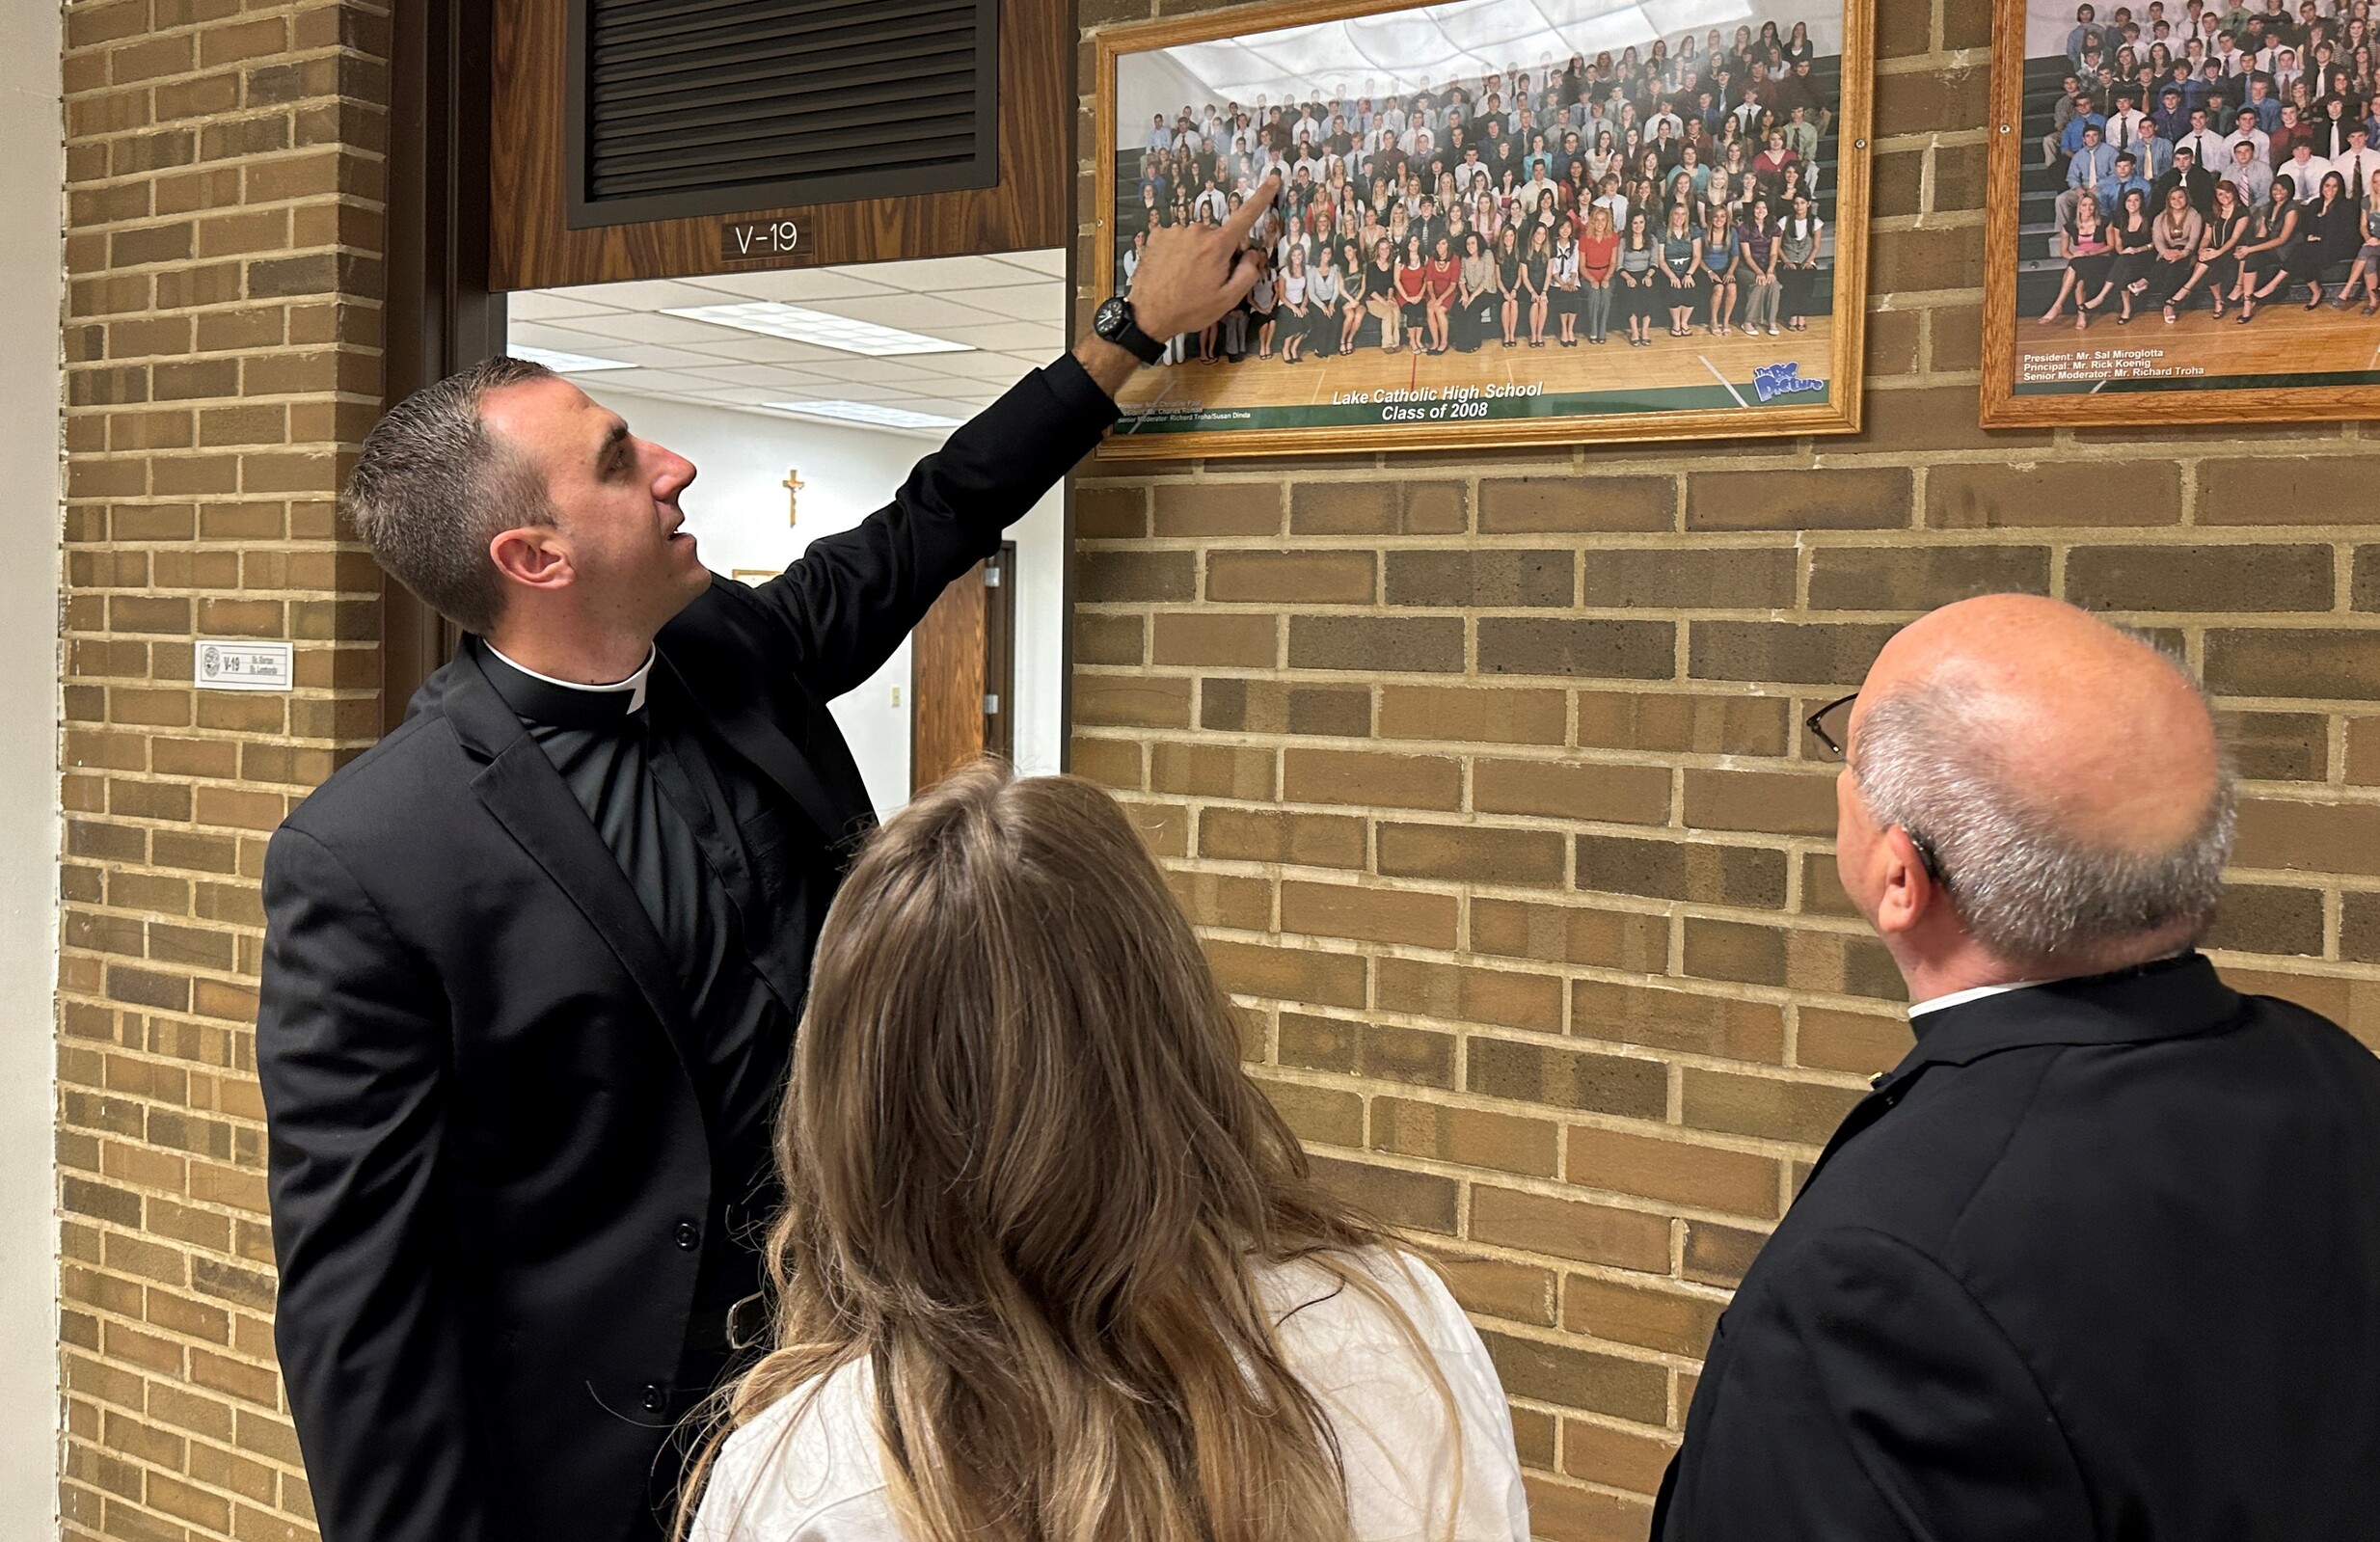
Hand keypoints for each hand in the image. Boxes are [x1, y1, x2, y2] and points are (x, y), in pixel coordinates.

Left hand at [1124, 175, 1279, 337]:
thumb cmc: (1190, 310)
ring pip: (1196, 238)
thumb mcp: (1228, 300)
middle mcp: (1197, 231)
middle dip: (1219, 252)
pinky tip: (1172, 270)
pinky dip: (1178, 251)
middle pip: (1218, 235)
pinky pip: (1177, 239)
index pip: (1246, 216)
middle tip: (1208, 279)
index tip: (1273, 179)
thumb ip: (1248, 273)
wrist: (1147, 315)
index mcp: (1218, 246)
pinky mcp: (1157, 235)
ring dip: (1196, 252)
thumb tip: (1254, 253)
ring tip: (1186, 278)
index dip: (1262, 197)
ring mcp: (1175, 231)